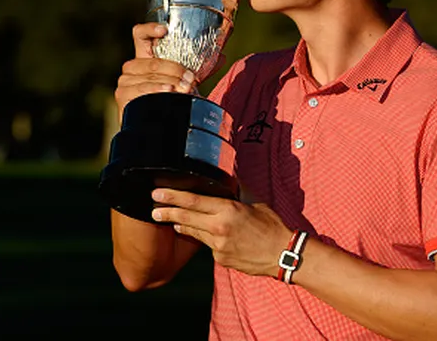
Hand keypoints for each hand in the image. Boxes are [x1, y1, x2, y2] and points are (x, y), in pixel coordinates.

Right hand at [114, 23, 195, 123]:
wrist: (157, 128)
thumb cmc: (170, 102)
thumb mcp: (184, 82)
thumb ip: (199, 69)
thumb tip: (221, 57)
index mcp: (144, 58)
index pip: (140, 34)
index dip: (150, 29)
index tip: (164, 30)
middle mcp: (132, 67)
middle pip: (153, 61)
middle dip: (175, 70)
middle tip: (190, 80)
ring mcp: (125, 81)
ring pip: (150, 75)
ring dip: (170, 82)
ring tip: (183, 90)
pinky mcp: (122, 95)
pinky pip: (141, 89)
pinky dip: (156, 91)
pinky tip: (167, 93)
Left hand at [150, 188, 292, 277]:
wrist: (283, 254)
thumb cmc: (271, 226)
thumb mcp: (255, 203)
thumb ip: (238, 192)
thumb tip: (228, 178)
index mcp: (228, 210)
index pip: (193, 201)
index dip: (173, 197)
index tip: (157, 193)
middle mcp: (219, 227)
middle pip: (186, 217)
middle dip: (167, 212)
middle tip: (153, 209)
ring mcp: (218, 245)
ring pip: (194, 232)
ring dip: (181, 225)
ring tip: (172, 220)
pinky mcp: (220, 258)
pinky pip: (207, 245)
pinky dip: (204, 238)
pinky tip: (204, 233)